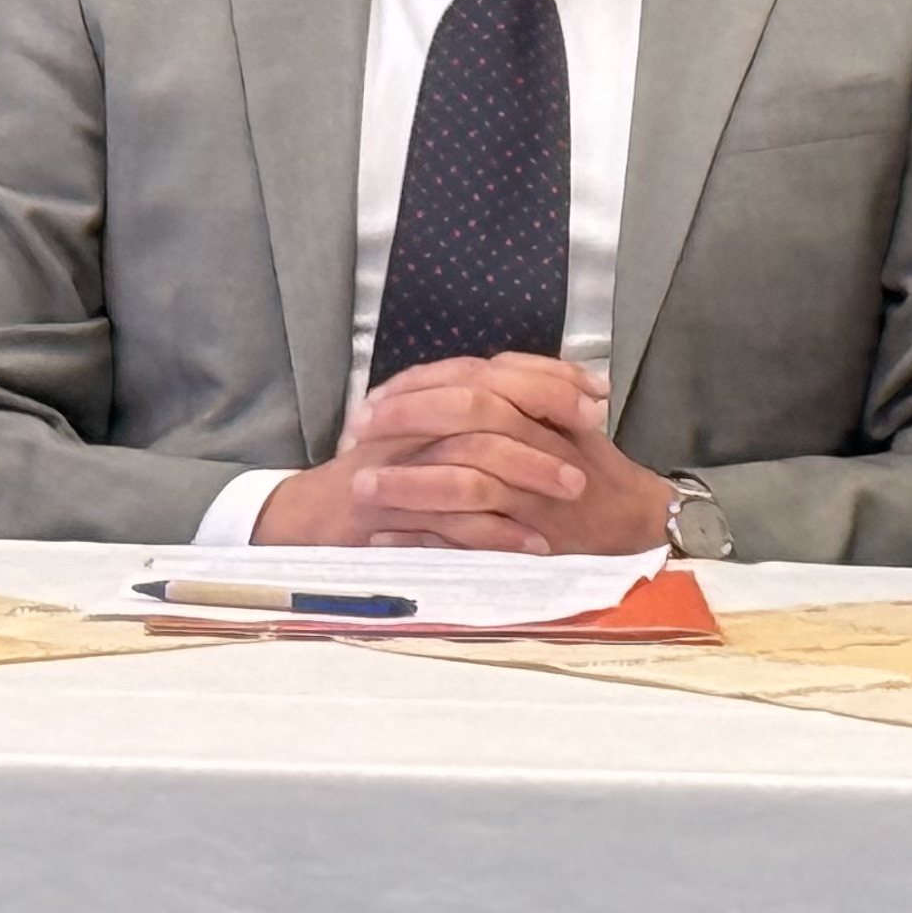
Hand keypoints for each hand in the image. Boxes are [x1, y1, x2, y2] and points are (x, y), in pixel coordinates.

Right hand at [253, 354, 593, 549]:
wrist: (315, 514)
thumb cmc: (388, 473)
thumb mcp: (435, 433)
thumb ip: (483, 414)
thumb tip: (560, 399)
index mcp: (428, 395)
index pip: (495, 370)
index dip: (550, 377)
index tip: (596, 395)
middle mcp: (413, 419)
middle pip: (487, 403)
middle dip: (545, 416)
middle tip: (592, 436)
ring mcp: (398, 463)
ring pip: (472, 457)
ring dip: (528, 472)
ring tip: (572, 489)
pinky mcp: (388, 511)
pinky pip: (451, 519)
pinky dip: (496, 532)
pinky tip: (533, 543)